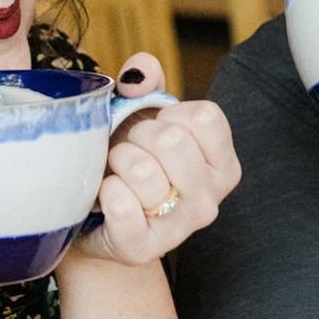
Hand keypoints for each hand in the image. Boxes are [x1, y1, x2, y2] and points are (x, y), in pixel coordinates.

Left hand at [73, 54, 241, 266]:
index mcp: (222, 165)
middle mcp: (210, 200)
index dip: (171, 113)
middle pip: (173, 142)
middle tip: (129, 151)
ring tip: (116, 172)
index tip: (158, 128)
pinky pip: (121, 205)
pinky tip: (106, 196)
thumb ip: (145, 84)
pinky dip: (104, 191)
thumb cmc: (129, 161)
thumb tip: (142, 69)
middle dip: (138, 136)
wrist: (97, 218)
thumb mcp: (141, 116)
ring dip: (117, 162)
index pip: (206, 119)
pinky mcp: (143, 249)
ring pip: (142, 172)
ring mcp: (180, 228)